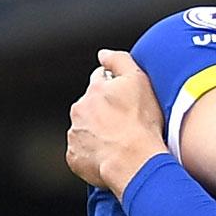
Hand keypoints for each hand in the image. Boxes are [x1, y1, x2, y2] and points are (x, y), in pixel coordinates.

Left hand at [66, 50, 168, 196]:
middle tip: (127, 124)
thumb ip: (119, 60)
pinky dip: (94, 153)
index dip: (115, 88)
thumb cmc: (141, 125)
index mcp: (94, 90)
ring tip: (121, 143)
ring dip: (100, 133)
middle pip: (92, 106)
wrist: (135, 162)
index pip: (100, 80)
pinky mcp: (75, 157)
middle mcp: (80, 110)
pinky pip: (83, 152)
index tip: (127, 100)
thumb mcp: (138, 81)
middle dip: (105, 112)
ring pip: (86, 129)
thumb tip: (103, 54)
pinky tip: (112, 156)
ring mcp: (76, 135)